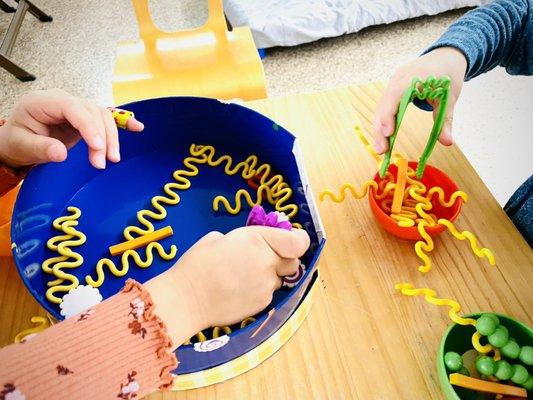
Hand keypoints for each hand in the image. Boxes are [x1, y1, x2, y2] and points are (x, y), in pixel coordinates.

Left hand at [0, 89, 143, 168]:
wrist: (18, 142)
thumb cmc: (17, 141)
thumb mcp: (21, 146)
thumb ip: (40, 148)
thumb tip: (60, 153)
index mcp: (43, 101)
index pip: (72, 107)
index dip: (88, 125)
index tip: (97, 146)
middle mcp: (63, 101)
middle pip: (92, 112)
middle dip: (102, 137)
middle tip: (101, 163)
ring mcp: (76, 108)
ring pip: (102, 115)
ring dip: (112, 137)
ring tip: (112, 159)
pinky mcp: (85, 118)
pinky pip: (106, 117)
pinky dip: (122, 122)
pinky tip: (137, 127)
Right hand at [146, 226, 309, 344]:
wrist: (187, 299)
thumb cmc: (196, 264)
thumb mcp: (217, 238)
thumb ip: (242, 240)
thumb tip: (249, 247)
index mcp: (257, 239)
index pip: (298, 242)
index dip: (297, 241)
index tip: (290, 242)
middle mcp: (267, 262)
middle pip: (292, 262)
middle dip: (282, 260)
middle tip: (262, 260)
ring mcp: (266, 286)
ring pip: (279, 279)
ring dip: (268, 277)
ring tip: (242, 278)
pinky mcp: (262, 304)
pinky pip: (267, 294)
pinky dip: (258, 292)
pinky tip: (237, 291)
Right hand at [374, 47, 467, 153]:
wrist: (446, 56)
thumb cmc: (448, 75)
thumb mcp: (450, 98)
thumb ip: (446, 121)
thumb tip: (447, 143)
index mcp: (414, 77)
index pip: (395, 95)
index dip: (389, 114)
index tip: (389, 133)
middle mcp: (399, 79)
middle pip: (384, 104)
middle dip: (381, 128)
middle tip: (382, 150)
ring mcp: (393, 83)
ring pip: (381, 107)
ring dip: (379, 128)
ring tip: (381, 149)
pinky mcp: (393, 89)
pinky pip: (384, 106)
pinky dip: (383, 121)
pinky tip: (384, 137)